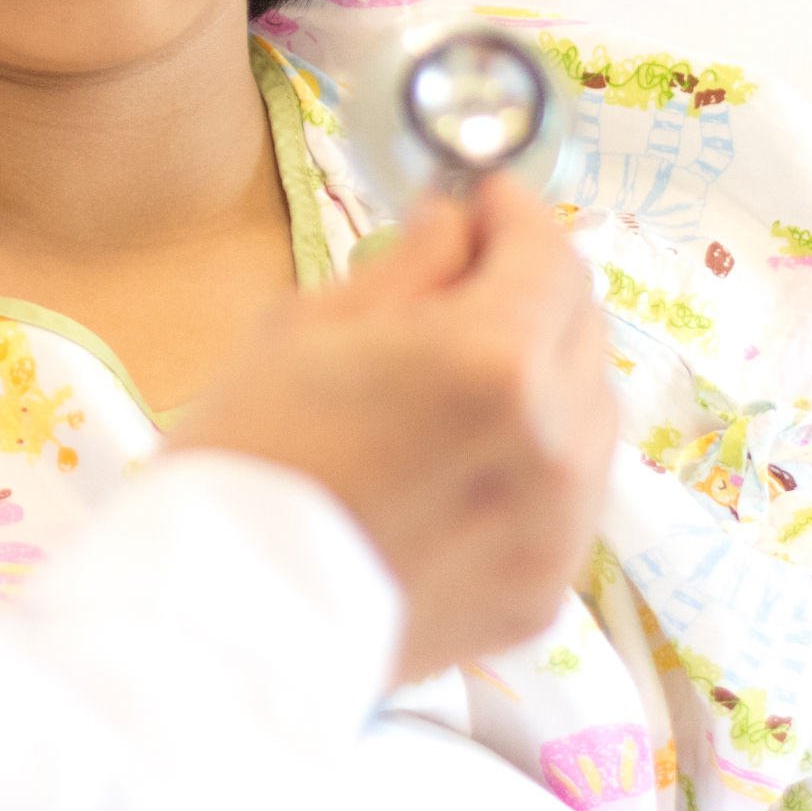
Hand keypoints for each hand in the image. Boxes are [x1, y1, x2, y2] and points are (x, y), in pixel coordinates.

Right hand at [174, 177, 615, 683]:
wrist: (221, 612)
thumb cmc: (242, 457)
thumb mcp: (304, 328)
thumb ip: (406, 267)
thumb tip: (455, 226)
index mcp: (492, 360)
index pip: (549, 255)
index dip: (515, 213)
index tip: (484, 198)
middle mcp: (552, 444)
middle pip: (583, 329)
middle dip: (531, 288)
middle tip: (467, 277)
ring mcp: (558, 528)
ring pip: (590, 415)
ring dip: (543, 375)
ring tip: (460, 378)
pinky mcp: (543, 591)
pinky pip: (567, 497)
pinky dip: (532, 460)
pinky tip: (459, 459)